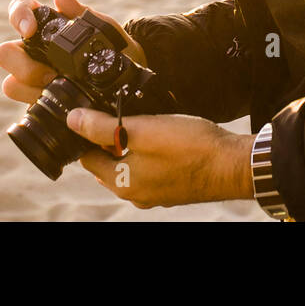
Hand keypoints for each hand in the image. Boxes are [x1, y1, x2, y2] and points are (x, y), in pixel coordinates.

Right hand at [0, 0, 145, 104]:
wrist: (127, 78)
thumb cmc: (112, 46)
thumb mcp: (103, 28)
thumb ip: (80, 11)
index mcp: (44, 25)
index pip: (19, 10)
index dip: (18, 16)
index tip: (30, 29)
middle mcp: (32, 50)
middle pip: (5, 54)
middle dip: (23, 65)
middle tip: (51, 73)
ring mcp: (33, 77)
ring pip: (11, 83)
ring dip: (31, 88)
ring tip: (58, 87)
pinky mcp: (39, 100)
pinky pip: (26, 104)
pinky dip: (39, 103)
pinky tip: (60, 102)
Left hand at [65, 107, 255, 207]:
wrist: (233, 165)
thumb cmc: (189, 146)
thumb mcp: (142, 129)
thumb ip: (103, 127)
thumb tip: (71, 120)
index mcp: (121, 182)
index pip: (87, 156)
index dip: (88, 132)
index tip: (97, 110)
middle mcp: (134, 193)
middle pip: (107, 163)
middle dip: (108, 140)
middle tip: (124, 113)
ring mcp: (154, 194)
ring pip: (129, 167)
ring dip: (130, 147)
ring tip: (146, 123)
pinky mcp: (172, 189)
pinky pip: (149, 171)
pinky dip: (149, 156)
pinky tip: (164, 139)